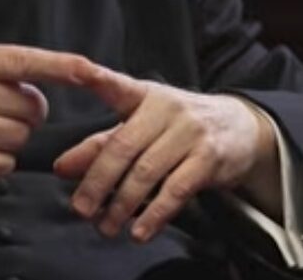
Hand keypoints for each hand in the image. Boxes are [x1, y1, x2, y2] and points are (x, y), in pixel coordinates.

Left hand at [54, 68, 278, 241]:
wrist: (240, 127)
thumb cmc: (178, 126)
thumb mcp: (140, 125)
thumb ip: (100, 145)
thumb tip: (62, 168)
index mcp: (144, 95)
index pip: (117, 84)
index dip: (97, 77)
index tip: (79, 71)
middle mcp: (166, 108)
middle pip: (123, 146)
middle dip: (97, 181)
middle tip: (80, 208)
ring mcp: (190, 132)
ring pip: (147, 171)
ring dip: (122, 204)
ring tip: (106, 226)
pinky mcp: (209, 158)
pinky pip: (176, 190)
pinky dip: (155, 214)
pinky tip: (139, 230)